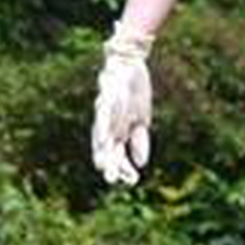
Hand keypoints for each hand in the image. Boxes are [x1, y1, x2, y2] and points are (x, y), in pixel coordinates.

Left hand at [92, 26, 153, 185]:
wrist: (129, 64)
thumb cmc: (134, 92)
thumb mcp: (141, 121)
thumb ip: (139, 142)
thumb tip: (140, 164)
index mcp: (116, 131)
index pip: (117, 154)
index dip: (123, 168)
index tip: (133, 181)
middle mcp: (107, 124)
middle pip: (107, 148)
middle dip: (111, 164)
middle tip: (112, 180)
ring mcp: (106, 111)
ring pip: (103, 134)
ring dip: (104, 150)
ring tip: (104, 165)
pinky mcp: (109, 96)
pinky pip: (105, 114)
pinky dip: (105, 127)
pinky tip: (107, 138)